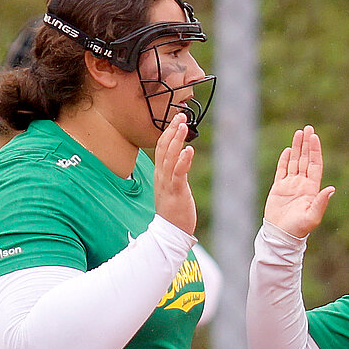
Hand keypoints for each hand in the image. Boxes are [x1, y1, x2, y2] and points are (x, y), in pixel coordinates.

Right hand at [153, 112, 196, 235]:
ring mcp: (168, 184)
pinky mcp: (176, 192)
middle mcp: (161, 177)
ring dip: (176, 140)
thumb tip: (182, 160)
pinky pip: (178, 174)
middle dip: (171, 131)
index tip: (176, 120)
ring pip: (169, 158)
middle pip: (163, 148)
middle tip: (180, 116)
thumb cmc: (174, 212)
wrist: (170, 233)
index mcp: (160, 175)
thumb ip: (176, 174)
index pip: (161, 149)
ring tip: (183, 126)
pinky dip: (183, 161)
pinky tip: (188, 150)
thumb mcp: (172, 189)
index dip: (168, 133)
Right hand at [264, 126, 334, 238]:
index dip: (315, 151)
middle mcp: (302, 184)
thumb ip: (321, 202)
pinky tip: (288, 150)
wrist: (282, 235)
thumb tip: (331, 189)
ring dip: (297, 147)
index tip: (314, 137)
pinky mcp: (279, 188)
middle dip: (307, 144)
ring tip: (298, 132)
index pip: (314, 164)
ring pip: (295, 161)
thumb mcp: (312, 216)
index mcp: (311, 188)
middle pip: (305, 159)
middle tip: (308, 128)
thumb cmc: (299, 228)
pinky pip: (282, 170)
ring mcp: (290, 185)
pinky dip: (285, 160)